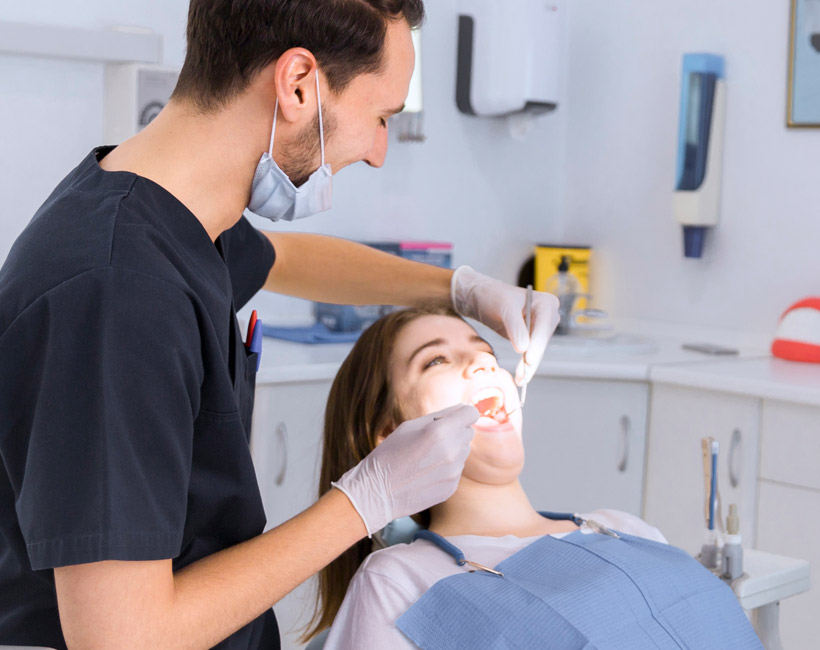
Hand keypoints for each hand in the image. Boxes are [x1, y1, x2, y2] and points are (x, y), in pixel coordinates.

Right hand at [331, 404, 478, 535]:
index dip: (462, 414)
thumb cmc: (390, 454)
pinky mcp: (452, 487)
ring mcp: (454, 472)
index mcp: (440, 431)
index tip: (454, 418)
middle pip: (468, 432)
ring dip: (451, 450)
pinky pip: (457, 470)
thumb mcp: (409, 426)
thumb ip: (440, 416)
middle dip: (455, 432)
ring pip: (463, 452)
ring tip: (427, 458)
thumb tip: (461, 410)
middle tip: (433, 439)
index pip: (471, 413)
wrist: (378, 492)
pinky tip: (426, 472)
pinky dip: (446, 468)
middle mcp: (452, 451)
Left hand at [451, 266, 559, 384]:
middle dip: (532, 358)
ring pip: (537, 350)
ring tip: (520, 379)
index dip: (537, 344)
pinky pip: (531, 352)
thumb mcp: (504, 308)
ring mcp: (541, 327)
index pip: (544, 326)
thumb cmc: (493, 296)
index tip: (529, 359)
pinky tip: (521, 376)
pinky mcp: (531, 336)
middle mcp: (548, 315)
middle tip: (523, 375)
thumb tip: (524, 348)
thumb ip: (515, 327)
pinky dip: (525, 364)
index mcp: (546, 303)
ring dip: (529, 366)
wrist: (482, 297)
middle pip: (543, 341)